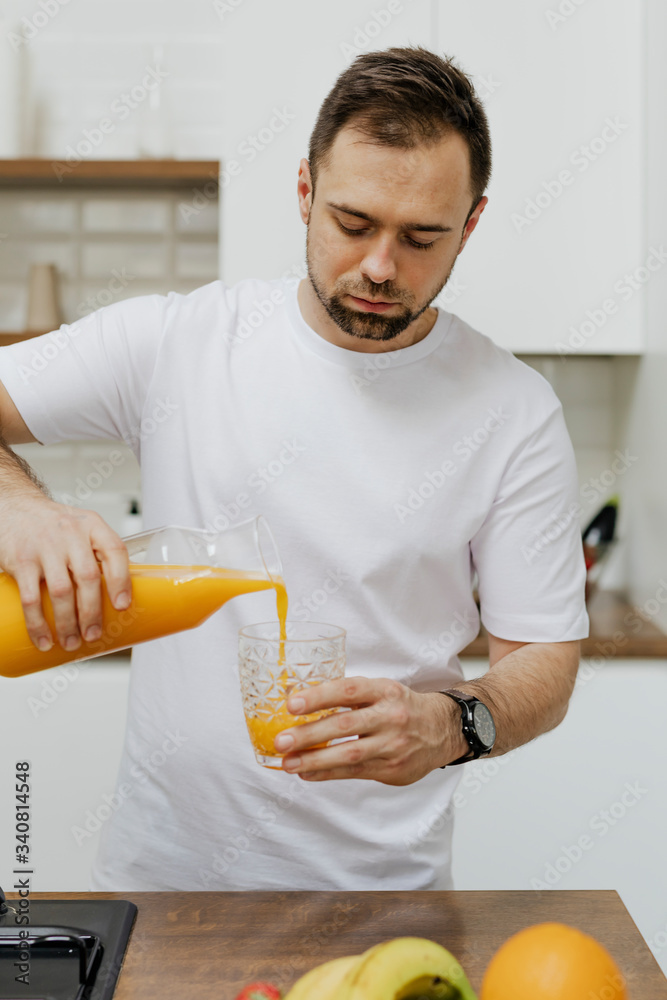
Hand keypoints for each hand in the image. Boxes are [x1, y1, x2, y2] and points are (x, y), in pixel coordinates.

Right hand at [0, 495, 130, 652]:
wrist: (14, 508)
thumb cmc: (53, 525)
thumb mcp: (81, 528)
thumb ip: (97, 554)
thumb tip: (117, 596)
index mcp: (92, 526)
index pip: (115, 550)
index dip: (121, 580)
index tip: (122, 605)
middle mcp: (71, 534)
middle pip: (88, 577)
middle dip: (92, 612)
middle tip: (93, 634)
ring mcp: (45, 546)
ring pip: (61, 591)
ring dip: (68, 623)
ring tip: (71, 641)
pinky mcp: (22, 560)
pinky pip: (31, 598)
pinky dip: (38, 623)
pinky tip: (43, 638)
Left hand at [273, 676, 469, 784]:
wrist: (443, 729)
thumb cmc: (401, 707)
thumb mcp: (381, 690)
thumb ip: (349, 696)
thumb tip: (300, 702)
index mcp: (384, 690)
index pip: (348, 690)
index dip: (319, 696)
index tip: (292, 704)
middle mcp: (390, 716)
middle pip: (345, 725)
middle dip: (309, 734)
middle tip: (281, 740)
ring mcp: (393, 745)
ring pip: (349, 754)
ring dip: (314, 759)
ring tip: (287, 762)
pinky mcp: (393, 769)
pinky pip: (354, 772)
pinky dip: (327, 773)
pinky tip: (307, 772)